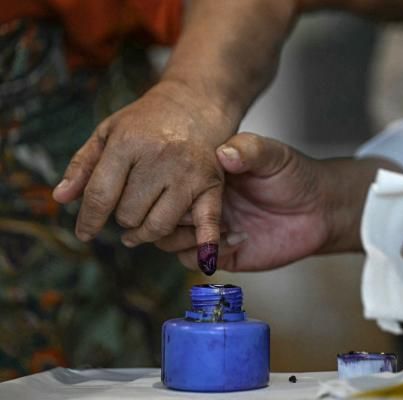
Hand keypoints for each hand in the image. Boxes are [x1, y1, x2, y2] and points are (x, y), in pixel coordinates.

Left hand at [52, 80, 236, 247]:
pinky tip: (202, 261)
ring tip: (140, 226)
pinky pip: (207, 223)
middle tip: (127, 207)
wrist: (194, 105)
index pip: (101, 195)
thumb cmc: (147, 122)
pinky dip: (205, 244)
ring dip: (145, 232)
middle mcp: (160, 158)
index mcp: (129, 142)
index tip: (85, 233)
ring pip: (158, 226)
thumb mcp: (107, 132)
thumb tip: (60, 198)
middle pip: (129, 215)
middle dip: (122, 216)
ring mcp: (189, 173)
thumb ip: (83, 165)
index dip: (89, 220)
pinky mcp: (211, 184)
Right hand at [155, 133, 395, 271]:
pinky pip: (195, 261)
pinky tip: (238, 239)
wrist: (321, 209)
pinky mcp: (223, 254)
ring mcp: (210, 230)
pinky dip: (208, 253)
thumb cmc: (296, 176)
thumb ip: (250, 150)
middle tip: (198, 214)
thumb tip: (223, 153)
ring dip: (188, 237)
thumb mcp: (273, 155)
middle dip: (173, 216)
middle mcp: (203, 204)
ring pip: (172, 241)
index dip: (170, 188)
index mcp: (207, 177)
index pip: (169, 184)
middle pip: (163, 215)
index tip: (185, 190)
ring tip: (220, 227)